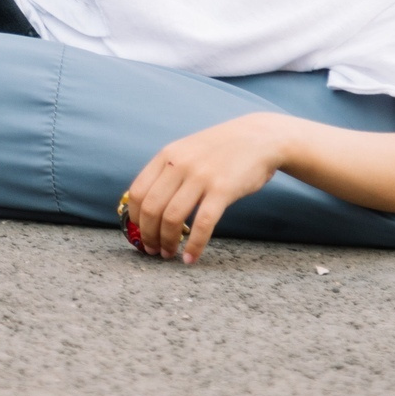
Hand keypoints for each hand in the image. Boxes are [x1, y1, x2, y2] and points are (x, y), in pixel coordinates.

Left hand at [125, 113, 290, 262]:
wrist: (260, 138)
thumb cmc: (223, 149)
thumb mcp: (188, 150)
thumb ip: (169, 171)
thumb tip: (148, 206)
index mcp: (167, 155)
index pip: (137, 193)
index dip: (134, 219)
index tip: (139, 233)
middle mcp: (180, 164)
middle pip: (151, 209)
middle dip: (148, 236)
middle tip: (153, 250)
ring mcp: (201, 176)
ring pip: (172, 219)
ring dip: (166, 243)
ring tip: (169, 254)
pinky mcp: (223, 189)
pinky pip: (202, 224)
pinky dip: (194, 246)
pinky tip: (191, 258)